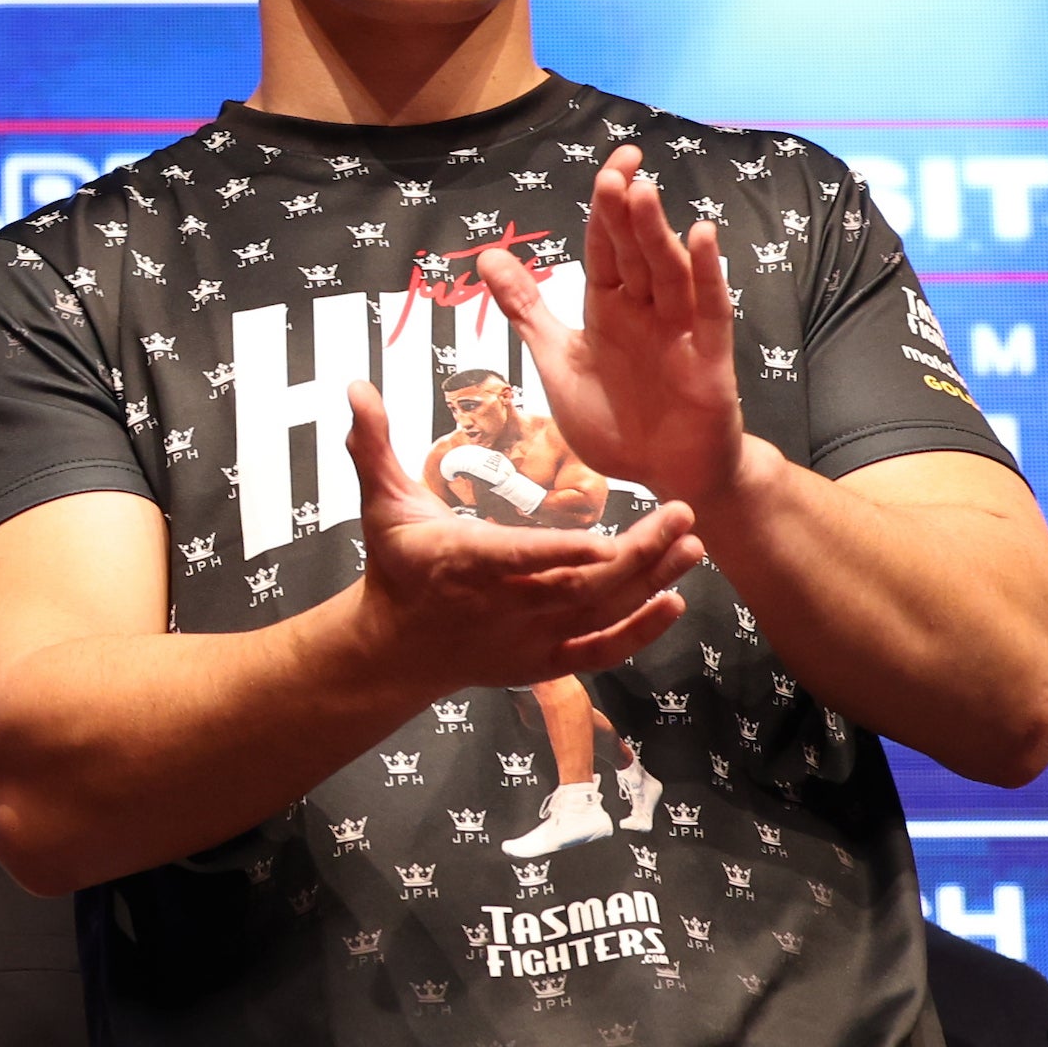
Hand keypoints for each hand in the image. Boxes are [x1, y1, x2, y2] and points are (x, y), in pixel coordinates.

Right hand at [342, 376, 704, 698]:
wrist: (397, 646)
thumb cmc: (396, 564)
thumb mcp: (379, 502)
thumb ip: (373, 444)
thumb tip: (355, 385)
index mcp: (464, 562)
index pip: (517, 558)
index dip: (561, 552)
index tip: (605, 538)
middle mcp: (503, 606)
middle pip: (579, 585)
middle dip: (637, 553)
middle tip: (681, 513)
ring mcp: (528, 638)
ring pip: (600, 613)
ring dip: (651, 581)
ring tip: (691, 544)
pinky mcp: (545, 661)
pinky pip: (601, 650)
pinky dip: (640, 631)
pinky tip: (673, 601)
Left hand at [477, 149, 754, 511]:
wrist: (664, 476)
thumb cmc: (616, 421)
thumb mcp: (558, 361)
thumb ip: (526, 310)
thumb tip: (486, 258)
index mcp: (608, 308)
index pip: (604, 247)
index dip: (605, 209)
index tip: (610, 168)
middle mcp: (646, 310)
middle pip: (635, 253)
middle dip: (627, 213)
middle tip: (621, 170)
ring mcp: (679, 331)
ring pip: (667, 273)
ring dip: (656, 234)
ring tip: (645, 193)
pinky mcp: (708, 359)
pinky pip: (709, 310)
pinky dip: (706, 274)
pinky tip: (702, 237)